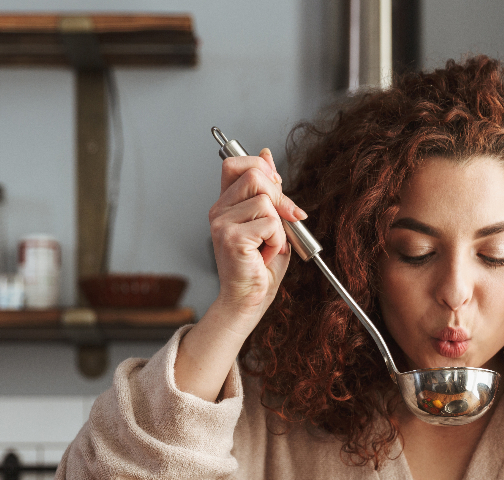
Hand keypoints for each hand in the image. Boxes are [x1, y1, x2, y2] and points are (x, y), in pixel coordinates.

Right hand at [207, 149, 306, 334]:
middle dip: (279, 196)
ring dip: (278, 227)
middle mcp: (219, 211)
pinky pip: (270, 224)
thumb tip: (266, 155)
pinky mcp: (232, 238)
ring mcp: (222, 224)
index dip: (260, 167)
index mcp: (225, 204)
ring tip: (268, 245)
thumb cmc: (259, 268)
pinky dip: (277, 241)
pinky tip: (265, 254)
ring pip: (265, 201)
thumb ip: (268, 190)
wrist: (248, 301)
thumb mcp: (271, 221)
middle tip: (285, 220)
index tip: (276, 186)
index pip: (235, 163)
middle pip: (254, 175)